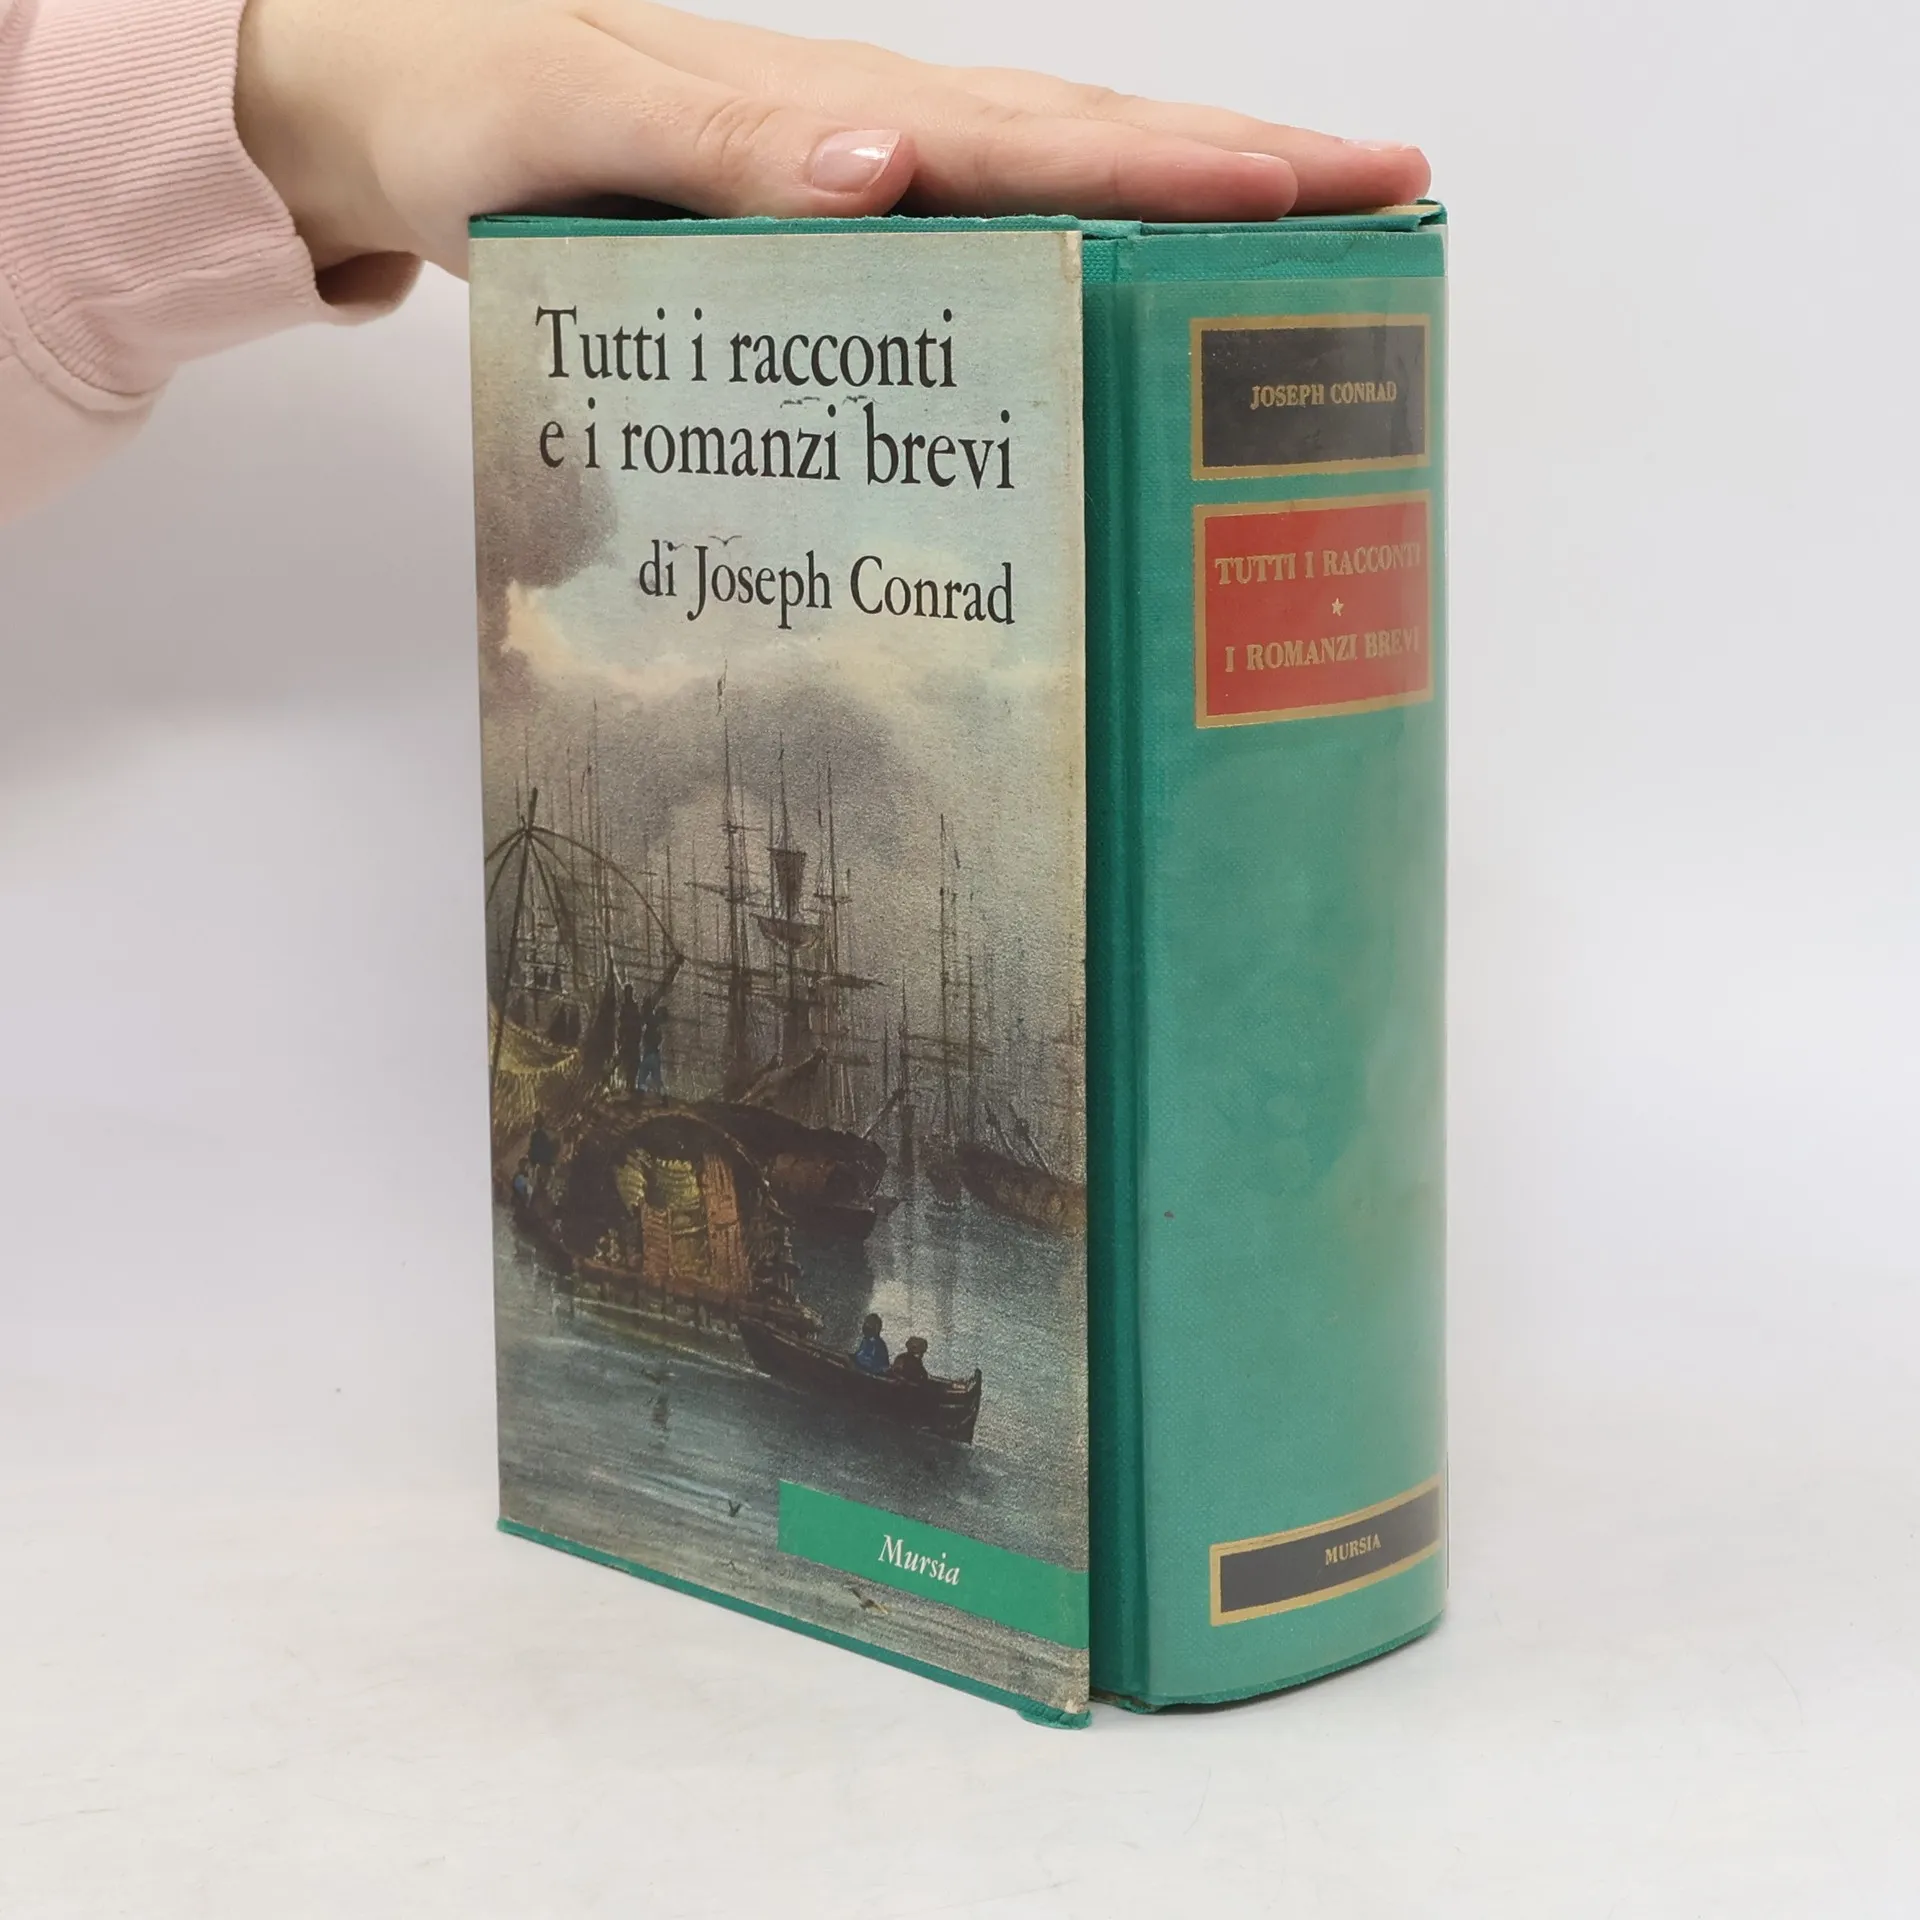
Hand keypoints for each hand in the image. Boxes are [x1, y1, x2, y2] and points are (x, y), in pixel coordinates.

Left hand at [235, 0, 1429, 277]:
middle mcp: (869, 137)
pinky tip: (1105, 318)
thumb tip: (882, 169)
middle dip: (1244, 176)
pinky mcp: (813, 231)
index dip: (1195, 163)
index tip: (1332, 189)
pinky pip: (968, 244)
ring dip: (1177, 217)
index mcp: (842, 108)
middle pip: (1090, 149)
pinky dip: (1061, 268)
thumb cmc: (463, 107)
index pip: (1055, 135)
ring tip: (1300, 255)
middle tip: (1392, 210)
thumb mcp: (578, 123)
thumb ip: (716, 147)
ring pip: (1047, 189)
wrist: (371, 112)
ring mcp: (850, 182)